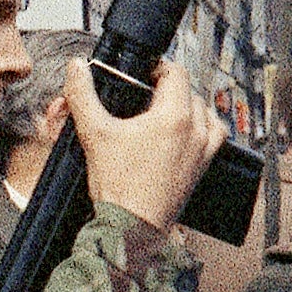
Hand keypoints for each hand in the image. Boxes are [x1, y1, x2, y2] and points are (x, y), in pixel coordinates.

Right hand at [67, 58, 220, 227]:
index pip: (176, 73)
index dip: (157, 66)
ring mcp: (204, 150)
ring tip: (163, 110)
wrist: (132, 225)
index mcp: (175, 116)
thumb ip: (83, 94)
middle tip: (144, 92)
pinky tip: (184, 133)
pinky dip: (203, 128)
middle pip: (190, 91)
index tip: (142, 73)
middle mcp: (197, 131)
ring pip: (205, 112)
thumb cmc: (118, 184)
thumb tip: (76, 66)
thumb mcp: (93, 132)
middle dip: (167, 87)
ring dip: (188, 105)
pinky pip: (215, 137)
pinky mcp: (204, 167)